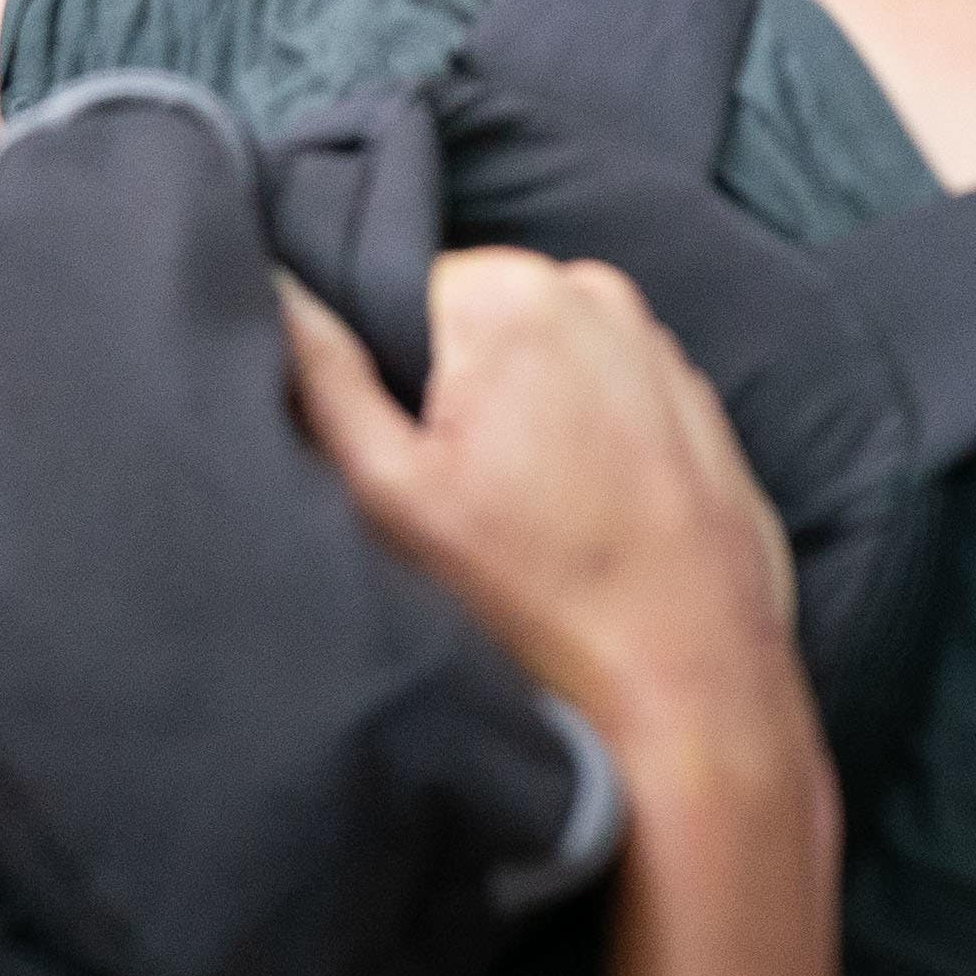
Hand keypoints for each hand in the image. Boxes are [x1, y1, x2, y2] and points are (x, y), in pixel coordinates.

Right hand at [284, 257, 801, 755]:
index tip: (410, 456)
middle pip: (476, 325)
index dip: (387, 377)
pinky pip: (611, 399)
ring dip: (526, 419)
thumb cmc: (540, 597)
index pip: (400, 292)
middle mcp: (597, 294)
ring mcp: (662, 348)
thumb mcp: (394, 495)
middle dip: (458, 396)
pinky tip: (586, 522)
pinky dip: (589, 446)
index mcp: (512, 293)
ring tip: (533, 519)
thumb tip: (275, 289)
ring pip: (545, 362)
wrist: (694, 686)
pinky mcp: (700, 405)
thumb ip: (323, 378)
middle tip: (465, 499)